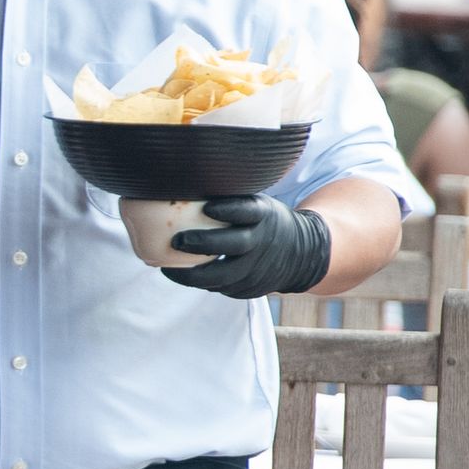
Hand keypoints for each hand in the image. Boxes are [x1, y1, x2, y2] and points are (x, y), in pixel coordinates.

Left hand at [165, 194, 330, 297]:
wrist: (301, 255)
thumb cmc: (262, 222)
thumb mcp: (257, 204)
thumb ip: (230, 198)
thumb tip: (183, 180)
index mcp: (264, 216)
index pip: (249, 211)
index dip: (230, 209)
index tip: (207, 208)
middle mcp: (262, 242)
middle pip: (235, 244)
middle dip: (204, 243)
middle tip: (177, 240)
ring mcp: (258, 269)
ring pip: (225, 275)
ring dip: (193, 274)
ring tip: (167, 268)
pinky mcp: (250, 288)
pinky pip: (222, 287)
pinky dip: (200, 283)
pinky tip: (179, 276)